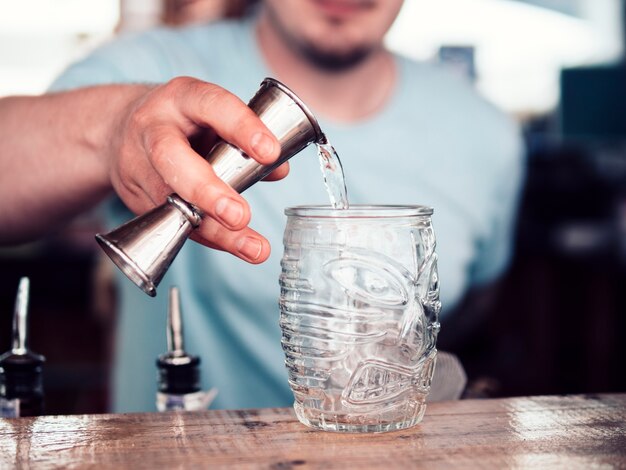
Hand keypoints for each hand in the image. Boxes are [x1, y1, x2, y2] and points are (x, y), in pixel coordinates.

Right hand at [107, 77, 285, 262]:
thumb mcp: (214, 116)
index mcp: (182, 97)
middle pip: (171, 158)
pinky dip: (207, 236)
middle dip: (207, 190)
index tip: (270, 152)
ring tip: (252, 247)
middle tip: (240, 215)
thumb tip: (279, 169)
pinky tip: (234, 246)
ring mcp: (138, 163)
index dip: (242, 127)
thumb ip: (247, 139)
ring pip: (172, 200)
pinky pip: (172, 221)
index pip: (212, 105)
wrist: (120, 130)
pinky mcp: (135, 196)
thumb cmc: (183, 122)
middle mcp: (154, 128)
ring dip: (214, 229)